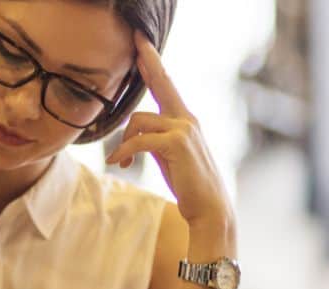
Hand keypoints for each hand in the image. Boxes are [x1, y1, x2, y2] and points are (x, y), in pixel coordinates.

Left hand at [106, 31, 234, 231]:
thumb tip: (136, 133)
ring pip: (138, 121)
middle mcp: (186, 119)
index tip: (142, 47)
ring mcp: (183, 129)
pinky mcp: (176, 144)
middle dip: (148, 61)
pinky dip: (124, 152)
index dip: (154, 65)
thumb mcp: (170, 156)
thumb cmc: (188, 184)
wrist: (209, 208)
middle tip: (136, 39)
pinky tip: (119, 164)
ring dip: (124, 142)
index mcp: (185, 120)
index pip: (166, 86)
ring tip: (122, 161)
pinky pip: (139, 141)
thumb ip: (156, 138)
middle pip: (161, 82)